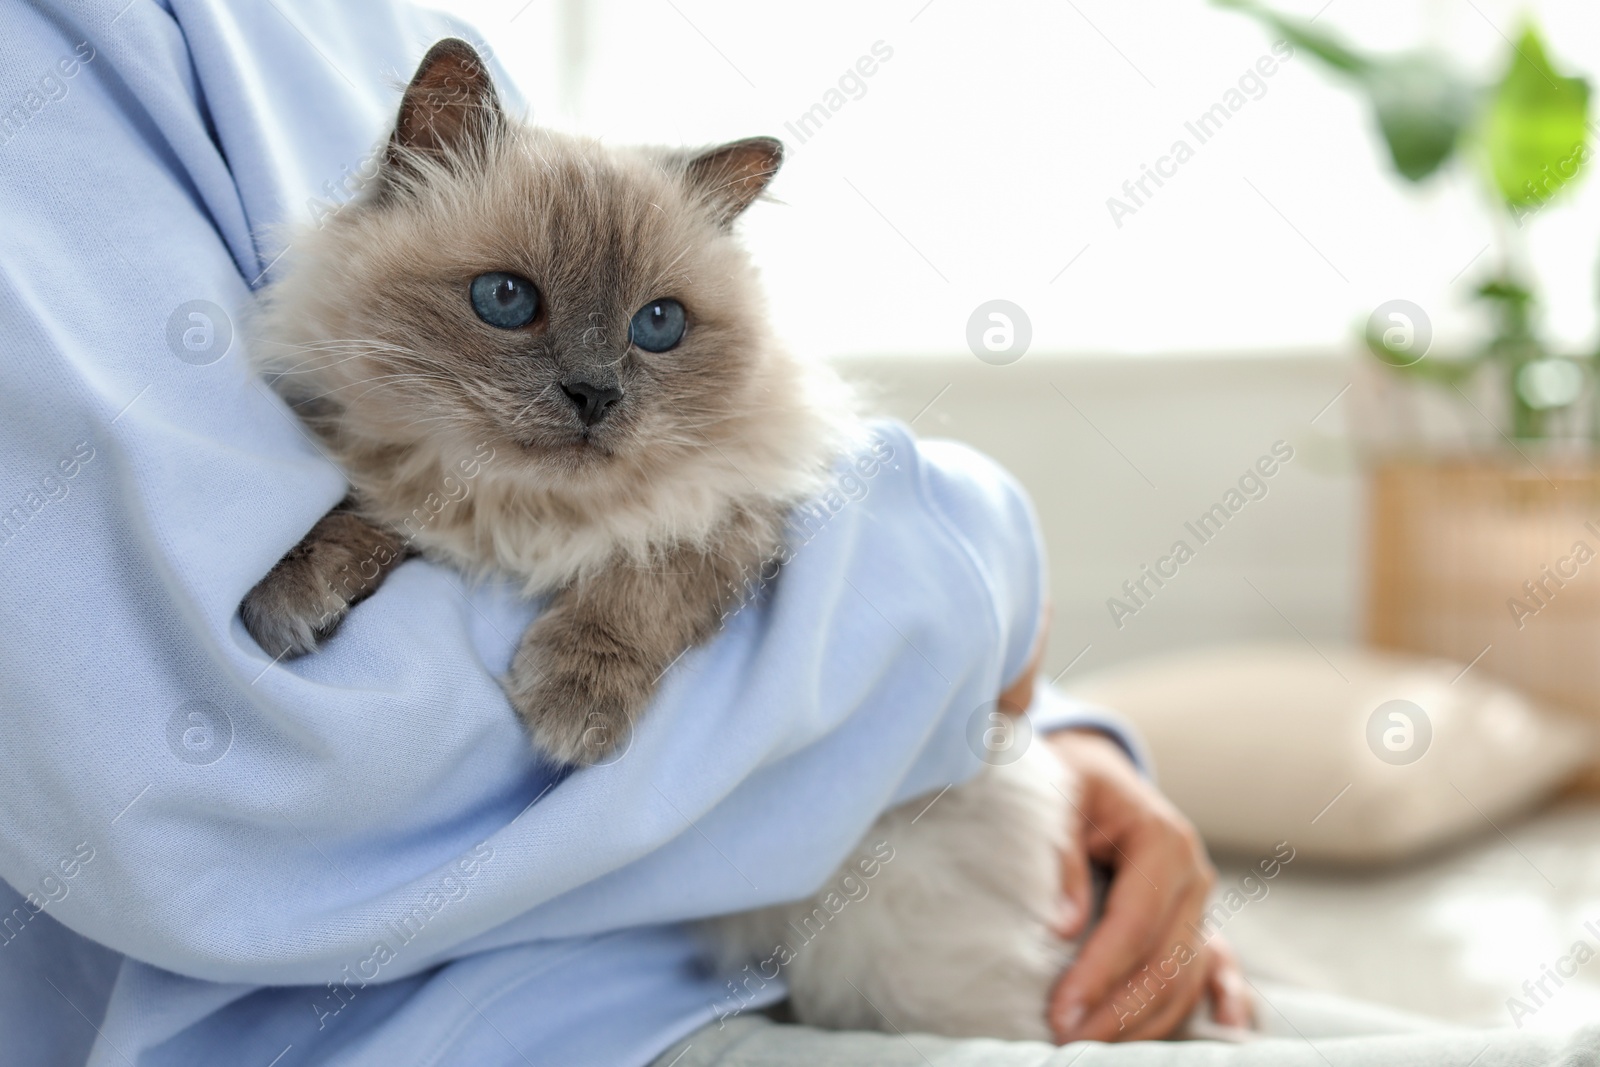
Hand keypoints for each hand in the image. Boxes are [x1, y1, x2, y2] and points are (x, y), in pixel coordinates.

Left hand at [1044, 728, 1252, 1041]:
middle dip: (1118, 1011)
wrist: (1096, 771)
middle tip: (1069, 1043)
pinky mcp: (1193, 921)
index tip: (1061, 1013)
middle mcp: (1194, 877)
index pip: (1135, 923)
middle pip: (1166, 962)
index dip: (1099, 973)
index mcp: (1164, 841)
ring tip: (1095, 1047)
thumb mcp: (1059, 800)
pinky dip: (1211, 1007)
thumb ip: (1062, 858)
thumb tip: (1063, 928)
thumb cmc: (1072, 783)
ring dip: (1145, 1021)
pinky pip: (1209, 973)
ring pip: (1185, 978)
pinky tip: (1223, 1028)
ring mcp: (1200, 903)